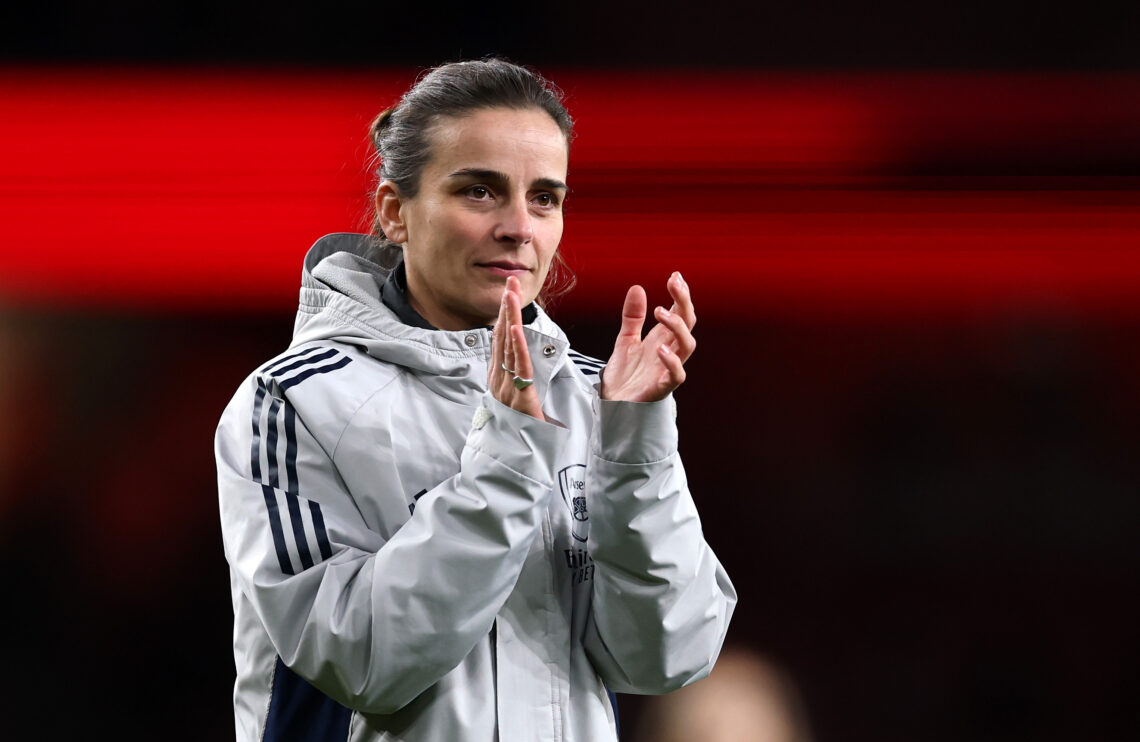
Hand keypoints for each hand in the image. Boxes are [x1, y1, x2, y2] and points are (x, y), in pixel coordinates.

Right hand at [489, 276, 544, 419]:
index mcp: (499, 380)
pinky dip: (518, 346)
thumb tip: (520, 364)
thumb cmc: (523, 432)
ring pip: (509, 348)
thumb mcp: (519, 402)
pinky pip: (519, 368)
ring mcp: (506, 390)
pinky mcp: (520, 399)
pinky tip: (517, 328)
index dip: (505, 315)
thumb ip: (518, 382)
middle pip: (502, 338)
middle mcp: (499, 382)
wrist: (519, 460)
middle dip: (507, 308)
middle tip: (510, 282)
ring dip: (510, 319)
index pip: (501, 341)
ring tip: (511, 294)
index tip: (508, 293)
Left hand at [601, 272, 696, 402]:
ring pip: (687, 346)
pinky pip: (676, 375)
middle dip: (683, 302)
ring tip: (659, 312)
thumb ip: (632, 316)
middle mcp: (670, 351)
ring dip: (676, 326)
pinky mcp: (662, 387)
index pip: (680, 313)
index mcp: (663, 338)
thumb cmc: (625, 374)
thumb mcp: (625, 339)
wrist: (613, 403)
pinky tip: (660, 348)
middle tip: (673, 284)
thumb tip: (637, 288)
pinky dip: (671, 361)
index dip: (681, 295)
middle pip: (688, 324)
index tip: (675, 276)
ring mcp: (668, 369)